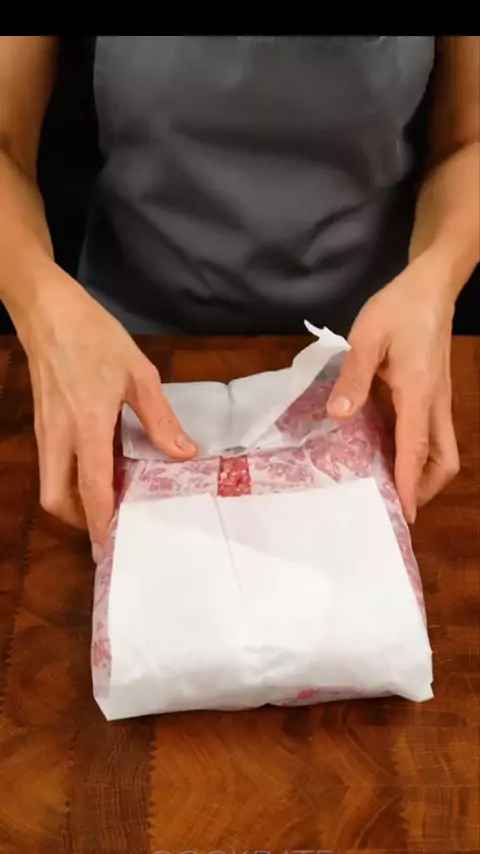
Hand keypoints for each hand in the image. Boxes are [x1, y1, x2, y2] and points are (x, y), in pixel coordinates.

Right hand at [19, 270, 195, 554]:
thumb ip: (160, 418)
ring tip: (109, 498)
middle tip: (111, 522)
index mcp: (87, 425)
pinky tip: (98, 465)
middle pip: (55, 499)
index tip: (114, 545)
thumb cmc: (94, 336)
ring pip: (50, 484)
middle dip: (80, 520)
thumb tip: (183, 453)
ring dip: (75, 500)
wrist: (48, 310)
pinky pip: (51, 464)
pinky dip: (70, 477)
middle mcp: (59, 436)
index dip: (102, 521)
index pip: (92, 487)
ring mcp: (45, 430)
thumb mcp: (138, 373)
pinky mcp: (41, 422)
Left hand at [327, 254, 459, 522]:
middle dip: (424, 487)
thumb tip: (339, 416)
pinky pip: (432, 432)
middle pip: (444, 460)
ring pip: (442, 449)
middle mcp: (436, 403)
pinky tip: (390, 451)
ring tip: (391, 485)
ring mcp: (439, 398)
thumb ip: (353, 377)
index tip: (402, 513)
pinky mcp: (434, 391)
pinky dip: (418, 452)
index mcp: (419, 394)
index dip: (408, 484)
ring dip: (423, 472)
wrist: (431, 285)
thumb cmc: (398, 308)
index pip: (416, 449)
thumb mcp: (367, 338)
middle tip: (396, 503)